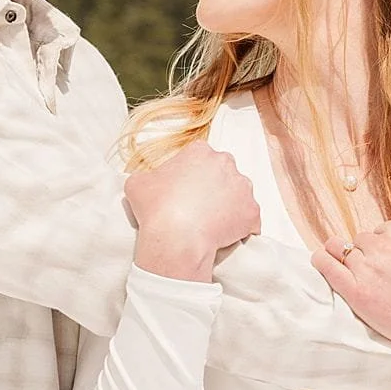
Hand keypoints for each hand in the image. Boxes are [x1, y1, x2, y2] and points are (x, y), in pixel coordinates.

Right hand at [125, 143, 259, 280]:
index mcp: (200, 151)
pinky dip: (241, 226)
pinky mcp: (252, 211)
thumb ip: (149, 176)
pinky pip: (250, 218)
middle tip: (198, 206)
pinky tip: (226, 235)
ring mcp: (243, 188)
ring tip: (211, 223)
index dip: (192, 175)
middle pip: (223, 173)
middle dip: (214, 187)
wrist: (176, 237)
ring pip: (239, 194)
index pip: (200, 158)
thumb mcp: (138, 183)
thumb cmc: (156, 208)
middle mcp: (226, 163)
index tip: (185, 189)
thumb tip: (150, 182)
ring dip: (229, 205)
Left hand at [312, 220, 390, 376]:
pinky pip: (327, 266)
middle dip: (366, 252)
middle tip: (375, 271)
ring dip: (342, 255)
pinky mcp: (355, 291)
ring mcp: (367, 268)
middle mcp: (382, 247)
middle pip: (362, 240)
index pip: (382, 231)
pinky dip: (321, 260)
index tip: (387, 259)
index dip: (384, 245)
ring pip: (342, 250)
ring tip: (340, 262)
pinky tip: (319, 259)